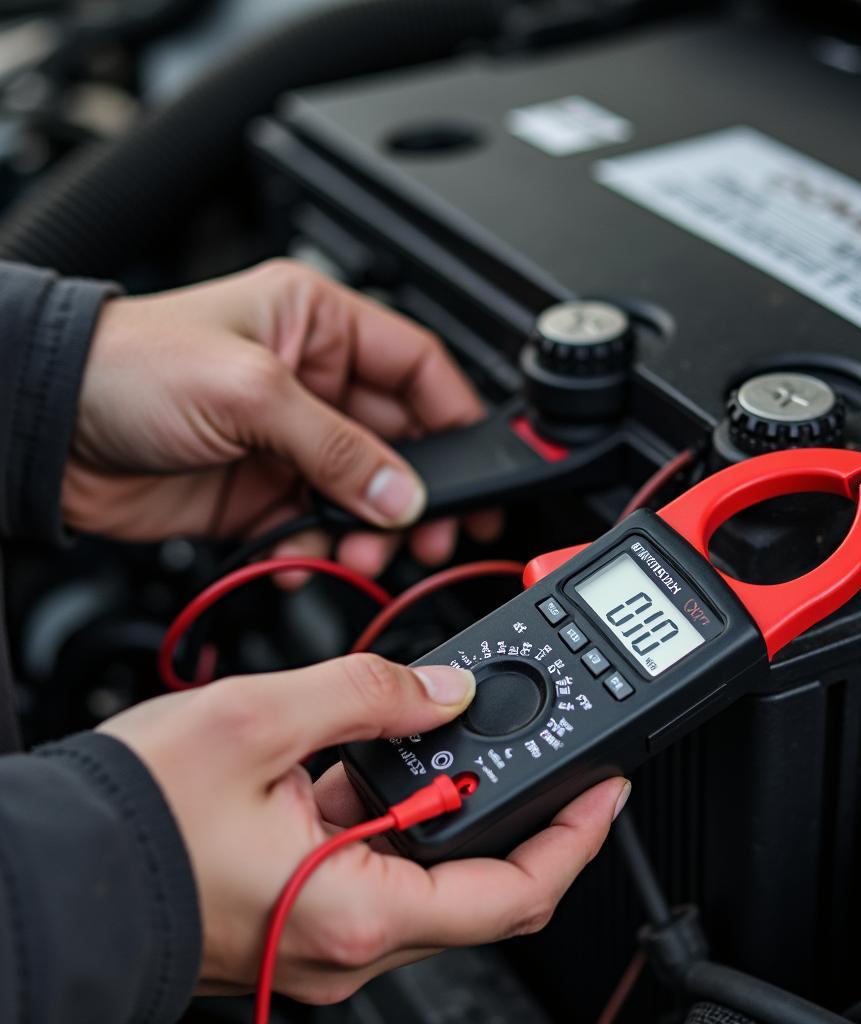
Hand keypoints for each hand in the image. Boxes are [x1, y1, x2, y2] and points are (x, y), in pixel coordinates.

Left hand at [64, 260, 500, 577]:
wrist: (42, 429)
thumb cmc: (126, 365)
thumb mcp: (251, 392)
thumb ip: (339, 448)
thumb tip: (405, 494)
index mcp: (318, 325)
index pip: (417, 367)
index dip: (455, 415)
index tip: (481, 466)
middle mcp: (311, 383)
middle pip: (400, 442)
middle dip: (418, 490)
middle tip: (431, 531)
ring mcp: (287, 442)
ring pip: (363, 494)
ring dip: (371, 529)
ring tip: (362, 551)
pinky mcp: (259, 493)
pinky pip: (316, 527)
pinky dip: (320, 549)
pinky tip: (305, 555)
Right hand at [99, 656, 627, 1001]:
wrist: (50, 865)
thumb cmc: (131, 817)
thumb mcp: (259, 719)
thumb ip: (367, 692)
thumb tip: (442, 688)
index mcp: (357, 911)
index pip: (512, 890)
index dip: (574, 835)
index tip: (604, 787)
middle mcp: (348, 941)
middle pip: (480, 883)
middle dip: (520, 810)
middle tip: (541, 745)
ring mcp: (324, 933)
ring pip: (426, 867)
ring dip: (450, 801)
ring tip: (460, 735)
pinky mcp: (300, 912)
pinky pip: (374, 862)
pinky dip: (394, 809)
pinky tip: (383, 758)